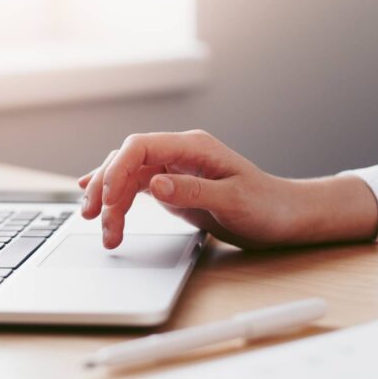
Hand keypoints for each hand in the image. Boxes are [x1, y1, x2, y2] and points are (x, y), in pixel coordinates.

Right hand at [78, 130, 285, 248]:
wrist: (284, 218)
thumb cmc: (267, 206)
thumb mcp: (233, 200)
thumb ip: (193, 191)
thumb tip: (154, 184)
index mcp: (194, 146)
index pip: (141, 145)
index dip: (117, 169)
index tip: (107, 199)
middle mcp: (179, 153)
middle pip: (127, 161)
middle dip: (105, 188)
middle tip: (93, 218)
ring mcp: (174, 169)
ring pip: (127, 177)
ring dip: (110, 202)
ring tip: (104, 233)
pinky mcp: (172, 187)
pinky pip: (136, 189)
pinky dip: (118, 202)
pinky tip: (101, 209)